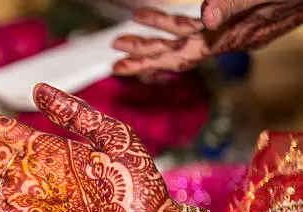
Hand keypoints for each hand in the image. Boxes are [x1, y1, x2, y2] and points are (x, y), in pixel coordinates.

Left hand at [112, 4, 302, 75]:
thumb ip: (235, 5)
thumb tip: (206, 18)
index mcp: (231, 38)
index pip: (180, 57)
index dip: (148, 63)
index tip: (121, 67)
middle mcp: (226, 38)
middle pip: (175, 51)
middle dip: (143, 52)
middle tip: (115, 52)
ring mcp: (229, 29)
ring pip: (182, 37)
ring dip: (154, 34)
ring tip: (129, 29)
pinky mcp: (232, 19)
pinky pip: (195, 24)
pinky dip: (173, 22)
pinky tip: (155, 15)